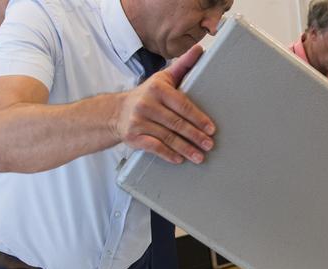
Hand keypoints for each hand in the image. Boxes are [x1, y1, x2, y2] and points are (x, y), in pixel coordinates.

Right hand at [114, 45, 214, 164]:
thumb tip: (199, 49)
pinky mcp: (133, 136)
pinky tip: (179, 159)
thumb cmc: (148, 95)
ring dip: (186, 149)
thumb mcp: (163, 79)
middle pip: (176, 123)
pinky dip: (167, 154)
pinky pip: (153, 147)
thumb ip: (183, 66)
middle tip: (210, 145)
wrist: (116, 112)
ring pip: (167, 137)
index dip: (198, 118)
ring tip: (200, 157)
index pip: (182, 105)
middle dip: (195, 136)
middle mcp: (147, 104)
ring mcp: (139, 121)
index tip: (211, 128)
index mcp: (157, 89)